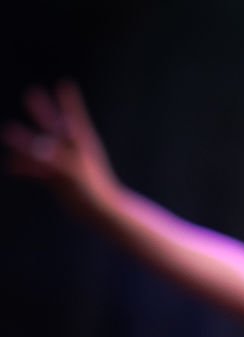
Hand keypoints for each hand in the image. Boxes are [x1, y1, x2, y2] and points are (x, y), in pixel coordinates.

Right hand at [3, 80, 118, 214]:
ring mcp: (65, 165)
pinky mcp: (59, 180)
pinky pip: (38, 170)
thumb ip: (53, 157)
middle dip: (42, 110)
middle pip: (54, 125)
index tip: (66, 84)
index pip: (73, 116)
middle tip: (32, 93)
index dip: (69, 101)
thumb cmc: (92, 190)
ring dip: (25, 141)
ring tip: (8, 131)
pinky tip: (10, 166)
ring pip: (42, 148)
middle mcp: (72, 151)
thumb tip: (35, 146)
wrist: (102, 213)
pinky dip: (25, 167)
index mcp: (81, 143)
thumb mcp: (72, 171)